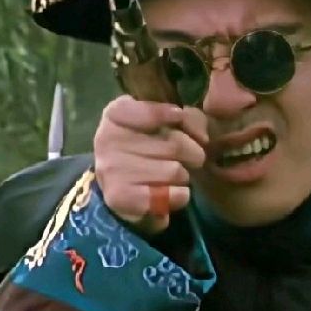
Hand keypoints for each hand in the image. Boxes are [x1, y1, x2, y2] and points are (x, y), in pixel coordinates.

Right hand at [93, 96, 207, 234]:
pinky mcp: (121, 197)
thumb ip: (188, 118)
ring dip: (183, 175)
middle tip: (185, 157)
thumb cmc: (146, 146)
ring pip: (175, 171)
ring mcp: (113, 170)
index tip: (178, 118)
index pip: (152, 112)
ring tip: (172, 174)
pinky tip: (168, 192)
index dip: (172, 116)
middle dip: (191, 153)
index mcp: (116, 114)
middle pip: (174, 145)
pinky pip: (173, 195)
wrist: (120, 186)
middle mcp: (108, 140)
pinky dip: (180, 195)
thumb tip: (202, 137)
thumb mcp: (163, 122)